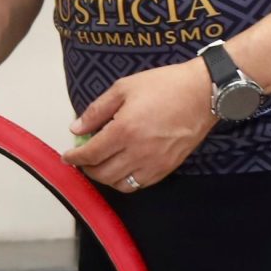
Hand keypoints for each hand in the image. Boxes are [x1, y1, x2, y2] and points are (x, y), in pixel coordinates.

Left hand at [63, 59, 214, 191]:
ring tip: (101, 165)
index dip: (74, 158)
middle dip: (87, 169)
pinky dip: (125, 181)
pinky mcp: (167, 168)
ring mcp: (154, 163)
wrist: (203, 93)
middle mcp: (138, 152)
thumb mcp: (124, 88)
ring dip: (105, 178)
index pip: (90, 154)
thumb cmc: (165, 86)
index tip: (68, 156)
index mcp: (124, 130)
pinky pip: (140, 184)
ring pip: (120, 184)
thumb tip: (76, 128)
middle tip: (83, 159)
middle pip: (102, 174)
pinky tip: (122, 168)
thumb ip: (97, 110)